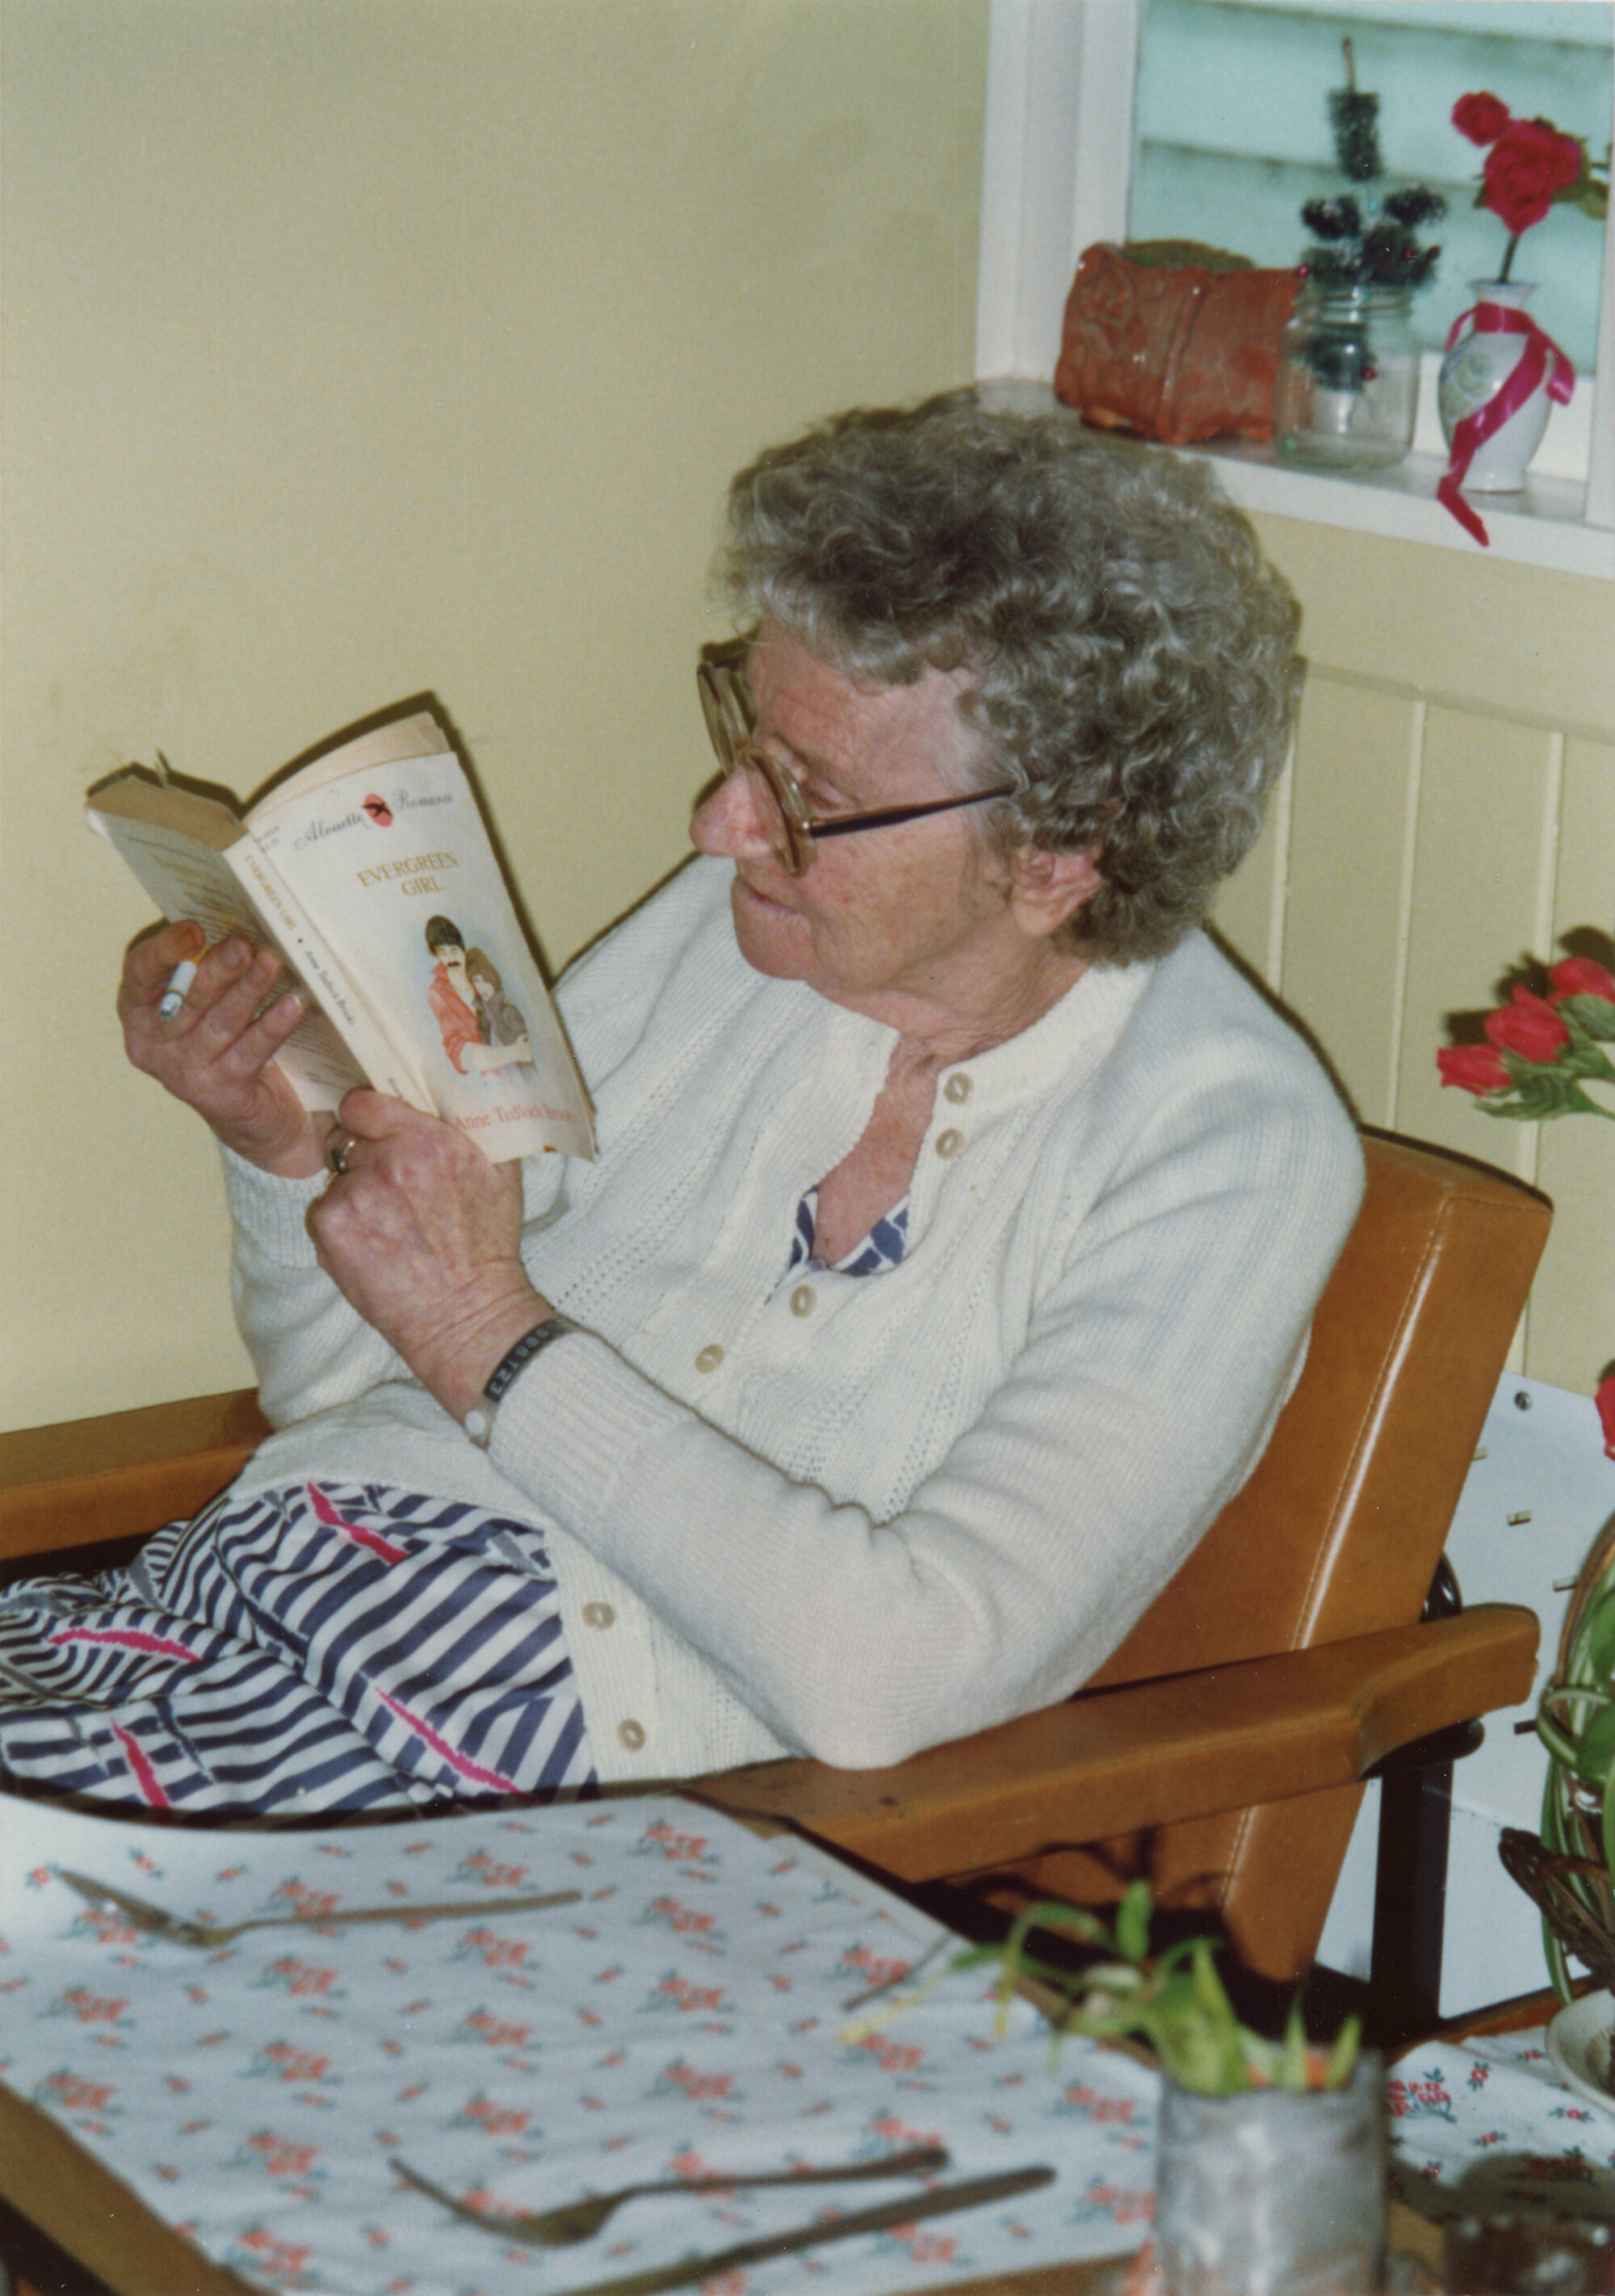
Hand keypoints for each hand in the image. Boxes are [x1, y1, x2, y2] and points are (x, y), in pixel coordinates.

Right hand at [120, 922, 324, 1176]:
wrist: (251, 1112)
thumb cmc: (225, 1039)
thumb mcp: (207, 1000)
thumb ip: (209, 965)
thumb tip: (241, 917)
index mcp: (139, 1009)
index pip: (140, 973)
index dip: (164, 951)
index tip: (195, 930)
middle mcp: (153, 1043)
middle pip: (187, 999)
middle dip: (219, 970)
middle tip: (245, 945)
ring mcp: (182, 1072)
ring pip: (219, 1024)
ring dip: (249, 992)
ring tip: (273, 964)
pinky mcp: (218, 1093)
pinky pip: (248, 1053)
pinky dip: (272, 1027)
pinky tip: (294, 1005)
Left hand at [307, 1092, 549, 1418]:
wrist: (467, 1315)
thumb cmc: (489, 1248)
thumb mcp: (501, 1173)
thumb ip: (473, 1127)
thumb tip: (461, 1092)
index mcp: (427, 1139)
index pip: (362, 1102)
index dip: (368, 1118)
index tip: (377, 1133)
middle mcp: (386, 1161)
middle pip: (346, 1139)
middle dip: (365, 1158)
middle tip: (391, 1191)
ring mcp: (352, 1196)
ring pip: (336, 1179)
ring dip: (354, 1195)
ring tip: (389, 1228)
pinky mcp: (329, 1230)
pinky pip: (323, 1212)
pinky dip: (341, 1227)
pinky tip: (373, 1248)